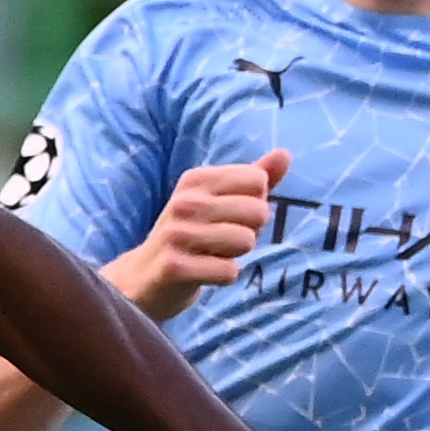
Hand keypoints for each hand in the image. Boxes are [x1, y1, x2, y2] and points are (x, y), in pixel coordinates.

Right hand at [109, 147, 287, 322]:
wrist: (144, 276)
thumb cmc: (192, 234)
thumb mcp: (219, 200)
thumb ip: (253, 177)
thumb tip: (285, 153)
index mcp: (195, 179)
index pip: (258, 181)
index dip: (253, 203)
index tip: (228, 215)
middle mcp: (184, 202)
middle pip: (258, 211)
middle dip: (249, 231)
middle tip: (221, 239)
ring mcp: (176, 234)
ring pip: (245, 241)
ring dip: (236, 255)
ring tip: (212, 255)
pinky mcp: (173, 267)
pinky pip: (228, 271)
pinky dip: (223, 276)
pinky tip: (203, 273)